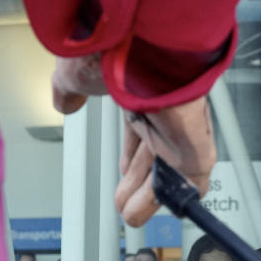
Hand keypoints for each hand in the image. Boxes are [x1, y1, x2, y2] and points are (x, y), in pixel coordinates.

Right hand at [51, 53, 215, 227]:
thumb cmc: (111, 49)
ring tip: (131, 214)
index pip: (139, 132)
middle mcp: (164, 109)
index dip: (130, 156)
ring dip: (148, 196)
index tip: (123, 173)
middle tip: (123, 203)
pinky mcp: (196, 147)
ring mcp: (181, 128)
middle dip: (136, 183)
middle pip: (153, 156)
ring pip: (168, 171)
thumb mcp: (74, 74)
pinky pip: (188, 180)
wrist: (139, 46)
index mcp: (140, 91)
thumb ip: (70, 90)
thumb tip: (64, 99)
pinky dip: (173, 196)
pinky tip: (163, 207)